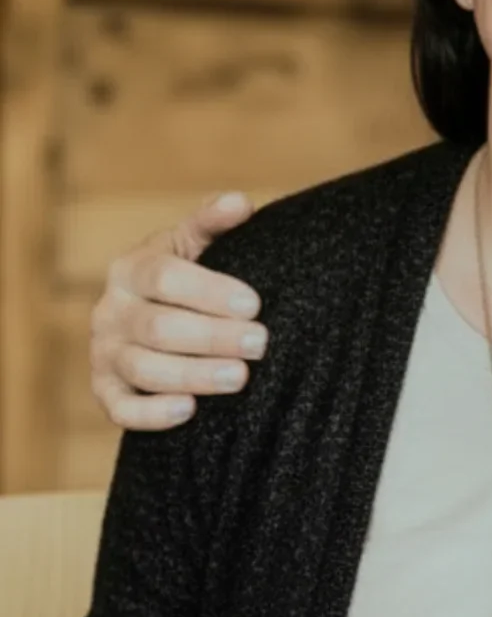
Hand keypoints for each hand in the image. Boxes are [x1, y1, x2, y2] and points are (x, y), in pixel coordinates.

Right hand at [91, 193, 263, 429]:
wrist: (160, 314)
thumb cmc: (189, 275)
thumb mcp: (197, 243)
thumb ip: (213, 223)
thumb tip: (239, 202)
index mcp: (131, 269)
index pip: (165, 277)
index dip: (209, 291)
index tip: (254, 304)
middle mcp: (110, 311)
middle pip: (158, 328)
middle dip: (213, 337)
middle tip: (261, 344)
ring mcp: (105, 353)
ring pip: (143, 369)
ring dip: (193, 375)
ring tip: (240, 377)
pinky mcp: (106, 391)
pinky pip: (120, 409)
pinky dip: (151, 414)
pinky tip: (189, 411)